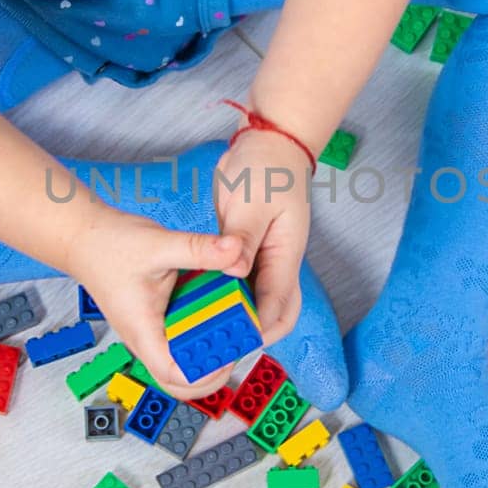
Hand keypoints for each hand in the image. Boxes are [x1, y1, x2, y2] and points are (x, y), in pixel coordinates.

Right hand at [66, 207, 242, 398]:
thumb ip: (199, 249)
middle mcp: (147, 338)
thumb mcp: (159, 244)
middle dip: (211, 372)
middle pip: (179, 383)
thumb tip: (235, 251)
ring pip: (181, 363)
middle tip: (234, 344)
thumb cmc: (108, 246)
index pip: (174, 375)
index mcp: (143, 331)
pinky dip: (201, 332)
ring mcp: (151, 332)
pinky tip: (217, 309)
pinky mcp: (156, 320)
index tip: (229, 352)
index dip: (206, 373)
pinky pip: (181, 339)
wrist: (84, 238)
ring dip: (207, 353)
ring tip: (230, 327)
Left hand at [213, 129, 312, 344]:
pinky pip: (238, 281)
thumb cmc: (267, 166)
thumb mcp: (253, 202)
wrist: (268, 142)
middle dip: (253, 332)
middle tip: (220, 345)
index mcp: (286, 253)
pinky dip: (224, 295)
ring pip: (254, 299)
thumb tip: (236, 271)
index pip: (278, 302)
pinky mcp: (245, 248)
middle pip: (275, 311)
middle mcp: (277, 261)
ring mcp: (262, 256)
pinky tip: (200, 303)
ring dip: (236, 316)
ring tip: (207, 331)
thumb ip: (243, 238)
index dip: (259, 326)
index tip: (235, 342)